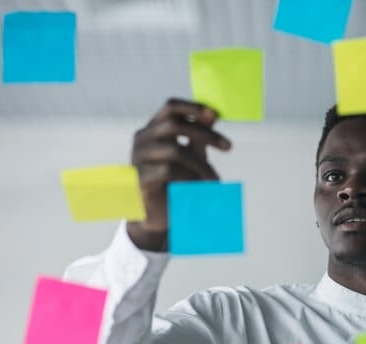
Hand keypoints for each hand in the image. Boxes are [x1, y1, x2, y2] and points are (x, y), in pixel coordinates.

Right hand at [127, 98, 231, 250]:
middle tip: (228, 146)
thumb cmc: (176, 181)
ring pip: (173, 150)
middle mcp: (142, 139)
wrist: (159, 215)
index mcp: (154, 129)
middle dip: (205, 134)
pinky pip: (167, 171)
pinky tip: (198, 188)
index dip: (193, 107)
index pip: (170, 107)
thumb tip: (213, 114)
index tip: (216, 114)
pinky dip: (188, 178)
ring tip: (215, 180)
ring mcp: (137, 158)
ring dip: (201, 164)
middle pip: (173, 125)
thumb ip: (199, 136)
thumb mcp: (191, 156)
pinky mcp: (138, 178)